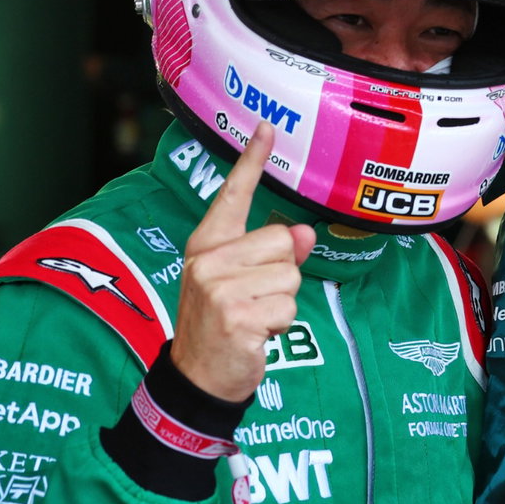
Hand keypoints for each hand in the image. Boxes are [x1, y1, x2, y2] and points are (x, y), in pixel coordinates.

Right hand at [172, 123, 315, 400]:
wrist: (197, 376)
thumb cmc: (223, 323)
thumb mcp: (242, 282)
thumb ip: (275, 255)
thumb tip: (306, 234)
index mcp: (208, 244)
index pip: (233, 195)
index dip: (252, 160)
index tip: (267, 127)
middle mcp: (208, 260)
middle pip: (284, 243)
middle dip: (282, 276)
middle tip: (254, 300)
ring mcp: (219, 288)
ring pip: (291, 277)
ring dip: (282, 304)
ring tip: (253, 318)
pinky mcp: (236, 315)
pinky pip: (288, 309)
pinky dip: (280, 327)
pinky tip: (255, 336)